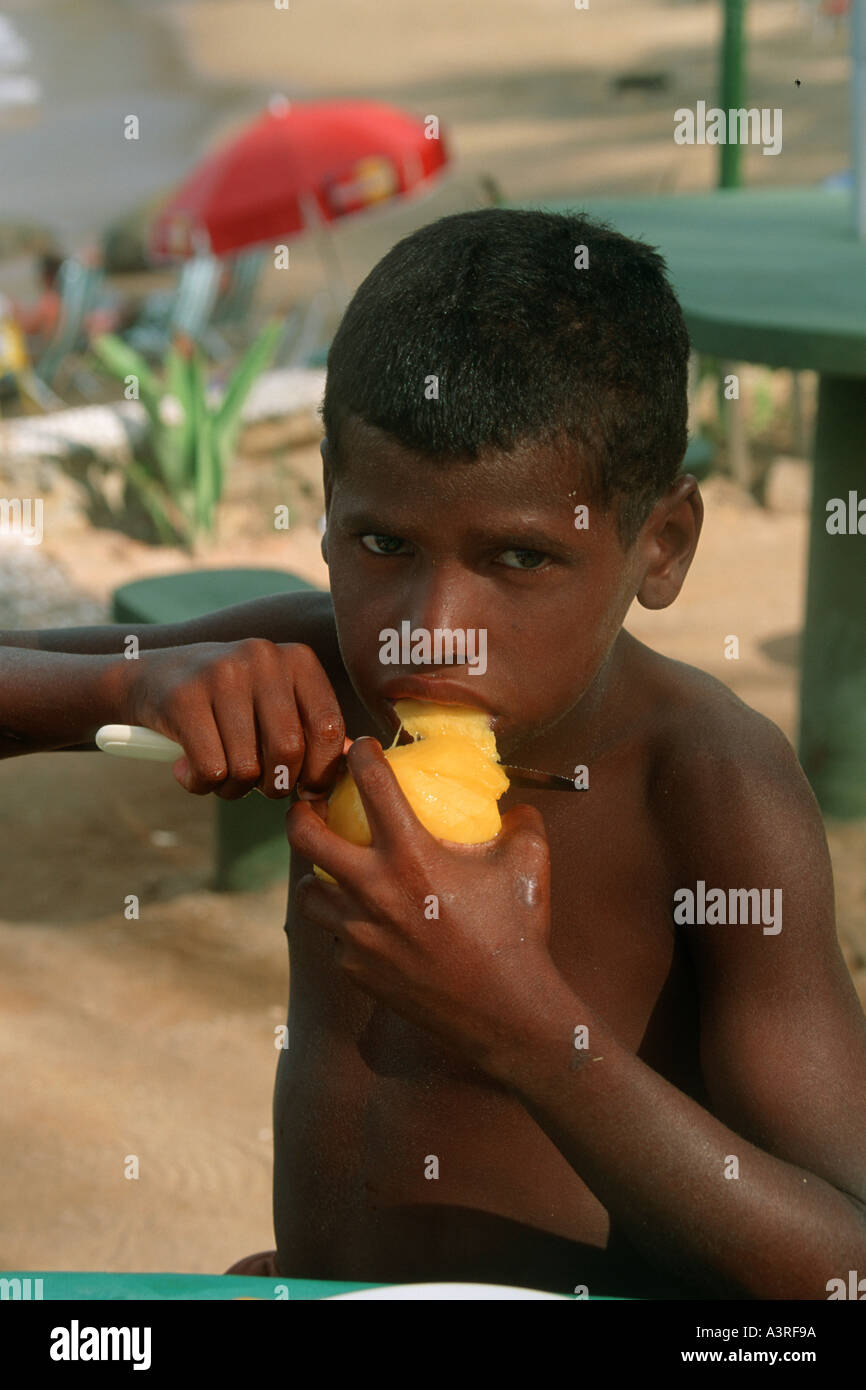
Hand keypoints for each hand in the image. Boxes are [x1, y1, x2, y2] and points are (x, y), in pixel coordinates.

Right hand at [119, 638, 344, 799]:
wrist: (148, 677)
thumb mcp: (275, 701)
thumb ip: (311, 728)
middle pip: (289, 752)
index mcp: (297, 659)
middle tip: (258, 786)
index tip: (304, 789)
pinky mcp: (184, 698)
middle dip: (275, 786)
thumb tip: (355, 765)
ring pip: (247, 767)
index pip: (328, 728)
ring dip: (234, 789)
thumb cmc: (227, 703)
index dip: (320, 772)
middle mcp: (263, 658)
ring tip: (220, 774)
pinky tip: (188, 771)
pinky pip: (211, 769)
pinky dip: (202, 785)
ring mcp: (221, 674)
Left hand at [286, 737, 557, 1072]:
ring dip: (316, 876)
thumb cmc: (519, 931)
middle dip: (299, 812)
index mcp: (411, 854)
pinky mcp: (355, 969)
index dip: (360, 754)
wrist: (506, 1012)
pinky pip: (335, 938)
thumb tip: (511, 805)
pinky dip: (344, 926)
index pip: (371, 783)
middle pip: (304, 836)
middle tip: (310, 807)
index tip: (359, 748)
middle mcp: (372, 889)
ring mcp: (357, 933)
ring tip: (331, 871)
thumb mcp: (529, 863)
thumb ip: (519, 822)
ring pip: (308, 893)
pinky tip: (365, 924)